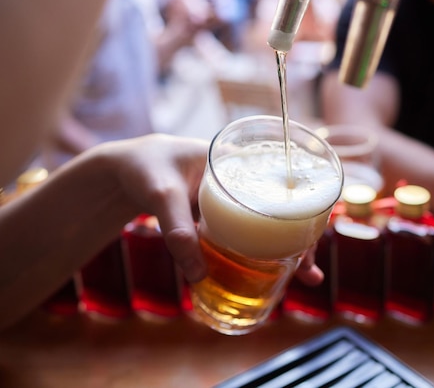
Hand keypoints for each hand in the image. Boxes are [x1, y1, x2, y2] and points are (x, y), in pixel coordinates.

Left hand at [100, 134, 324, 285]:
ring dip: (288, 249)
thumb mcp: (161, 195)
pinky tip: (269, 272)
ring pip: (270, 224)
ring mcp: (233, 197)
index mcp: (238, 158)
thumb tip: (200, 276)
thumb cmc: (144, 168)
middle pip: (285, 208)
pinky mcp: (221, 215)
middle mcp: (242, 177)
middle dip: (303, 239)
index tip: (311, 241)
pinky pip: (248, 233)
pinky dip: (261, 252)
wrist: (121, 171)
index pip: (286, 183)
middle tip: (310, 271)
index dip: (306, 212)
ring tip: (304, 277)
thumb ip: (177, 230)